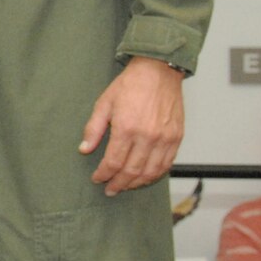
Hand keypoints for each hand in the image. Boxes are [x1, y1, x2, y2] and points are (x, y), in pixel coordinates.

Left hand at [78, 57, 184, 195]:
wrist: (158, 71)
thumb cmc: (130, 85)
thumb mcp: (104, 103)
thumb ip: (93, 129)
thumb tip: (84, 149)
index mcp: (127, 128)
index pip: (113, 162)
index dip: (103, 174)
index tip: (97, 178)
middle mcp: (147, 136)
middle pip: (132, 171)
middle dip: (118, 183)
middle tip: (110, 189)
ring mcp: (165, 139)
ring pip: (151, 172)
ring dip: (137, 183)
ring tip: (125, 186)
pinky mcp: (177, 137)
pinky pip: (167, 164)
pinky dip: (155, 174)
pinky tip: (145, 177)